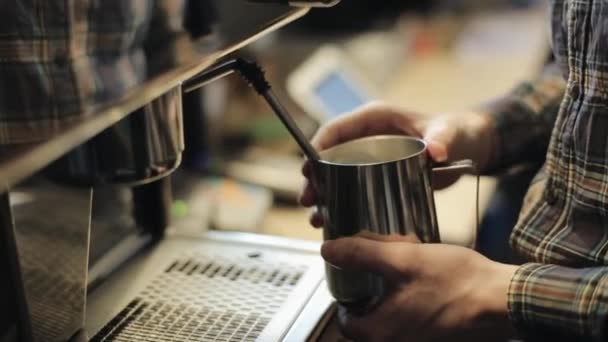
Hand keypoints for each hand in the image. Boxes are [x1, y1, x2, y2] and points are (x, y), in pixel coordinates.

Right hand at [300, 102, 494, 226]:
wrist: (470, 149)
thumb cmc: (458, 132)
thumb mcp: (450, 133)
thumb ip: (443, 137)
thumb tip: (436, 150)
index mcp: (375, 119)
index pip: (337, 129)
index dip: (318, 146)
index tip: (308, 167)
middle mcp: (367, 138)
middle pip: (330, 156)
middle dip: (315, 178)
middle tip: (309, 199)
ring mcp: (371, 158)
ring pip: (336, 176)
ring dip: (324, 195)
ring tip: (317, 217)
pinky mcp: (378, 177)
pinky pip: (352, 189)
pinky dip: (341, 204)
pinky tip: (334, 223)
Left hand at [322, 236, 517, 341]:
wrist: (505, 299)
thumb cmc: (456, 282)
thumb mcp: (402, 258)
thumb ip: (361, 254)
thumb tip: (328, 251)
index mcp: (381, 332)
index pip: (345, 320)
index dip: (345, 292)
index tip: (355, 272)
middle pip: (371, 309)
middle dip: (377, 277)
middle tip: (391, 253)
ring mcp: (419, 340)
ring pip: (393, 307)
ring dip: (397, 280)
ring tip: (412, 253)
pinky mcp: (437, 334)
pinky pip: (413, 312)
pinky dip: (414, 290)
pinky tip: (428, 267)